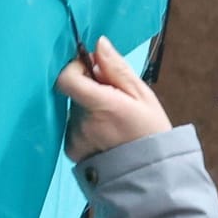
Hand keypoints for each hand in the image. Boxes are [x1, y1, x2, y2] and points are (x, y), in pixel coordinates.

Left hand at [55, 36, 171, 160]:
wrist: (150, 173)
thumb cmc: (150, 132)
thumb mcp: (142, 96)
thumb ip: (117, 69)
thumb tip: (99, 44)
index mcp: (102, 106)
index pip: (67, 79)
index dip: (75, 68)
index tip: (90, 69)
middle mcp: (84, 123)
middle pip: (74, 92)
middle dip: (90, 90)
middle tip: (114, 102)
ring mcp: (75, 138)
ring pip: (75, 109)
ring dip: (89, 109)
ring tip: (113, 123)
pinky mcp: (71, 149)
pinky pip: (73, 127)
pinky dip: (86, 126)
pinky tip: (106, 135)